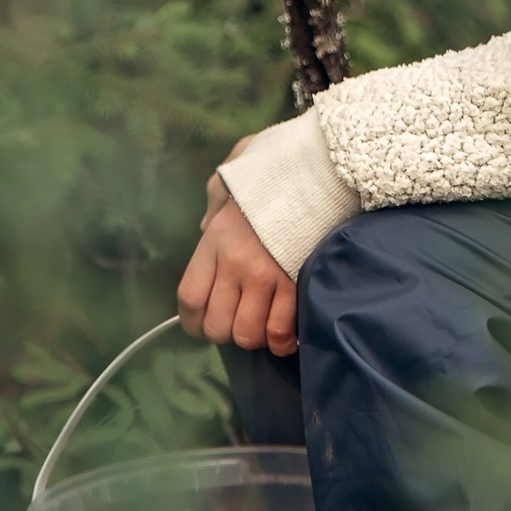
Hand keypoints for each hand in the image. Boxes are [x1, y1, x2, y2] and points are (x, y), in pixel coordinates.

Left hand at [177, 178, 299, 355]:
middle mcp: (235, 262)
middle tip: (239, 321)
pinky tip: (285, 333)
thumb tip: (205, 224)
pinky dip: (281, 341)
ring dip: (255, 337)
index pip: (190, 298)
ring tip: (263, 324)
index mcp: (215, 239)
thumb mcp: (231, 179)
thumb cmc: (274, 174)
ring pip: (248, 334)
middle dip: (226, 333)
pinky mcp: (295, 283)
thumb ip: (214, 203)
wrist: (320, 169)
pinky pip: (280, 331)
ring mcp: (266, 275)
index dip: (194, 322)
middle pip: (217, 325)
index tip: (204, 323)